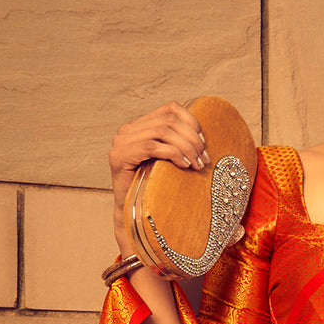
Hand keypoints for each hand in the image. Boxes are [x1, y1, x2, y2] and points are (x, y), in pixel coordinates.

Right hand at [108, 101, 209, 248]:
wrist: (133, 215)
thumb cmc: (155, 188)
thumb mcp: (170, 161)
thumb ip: (179, 143)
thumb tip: (204, 138)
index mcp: (140, 126)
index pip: (170, 108)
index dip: (191, 122)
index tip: (204, 145)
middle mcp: (127, 130)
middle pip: (168, 120)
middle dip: (191, 139)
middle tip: (204, 160)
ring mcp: (121, 142)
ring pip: (162, 131)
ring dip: (185, 148)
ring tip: (196, 165)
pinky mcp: (118, 156)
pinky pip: (152, 147)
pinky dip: (172, 154)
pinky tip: (184, 166)